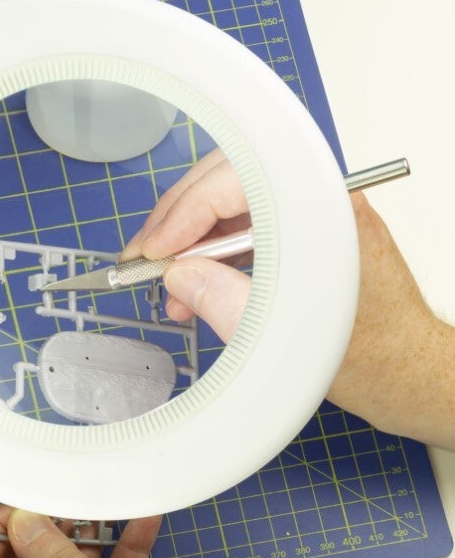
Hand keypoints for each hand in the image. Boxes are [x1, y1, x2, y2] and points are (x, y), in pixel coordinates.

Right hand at [122, 149, 454, 448]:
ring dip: (190, 244)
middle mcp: (321, 203)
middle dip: (178, 224)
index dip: (184, 213)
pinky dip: (212, 255)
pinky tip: (194, 288)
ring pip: (230, 206)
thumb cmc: (379, 359)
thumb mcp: (290, 342)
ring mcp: (312, 215)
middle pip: (226, 183)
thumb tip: (178, 276)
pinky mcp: (304, 233)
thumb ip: (227, 304)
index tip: (153, 251)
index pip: (236, 182)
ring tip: (170, 288)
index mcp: (326, 213)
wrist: (414, 376)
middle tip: (145, 261)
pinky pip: (244, 228)